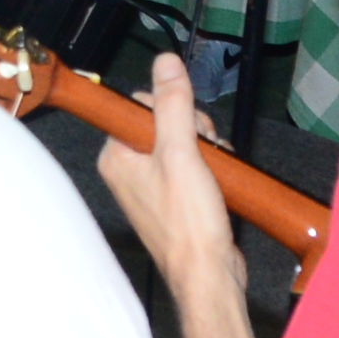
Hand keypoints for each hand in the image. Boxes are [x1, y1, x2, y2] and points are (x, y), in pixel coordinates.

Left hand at [96, 52, 246, 299]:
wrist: (209, 275)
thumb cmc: (188, 221)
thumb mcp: (181, 152)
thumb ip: (173, 105)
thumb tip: (165, 62)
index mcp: (117, 155)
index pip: (139, 106)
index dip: (170, 110)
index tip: (188, 128)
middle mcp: (128, 169)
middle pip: (165, 122)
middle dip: (194, 131)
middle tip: (205, 153)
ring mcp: (151, 186)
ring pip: (183, 143)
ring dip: (207, 149)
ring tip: (215, 170)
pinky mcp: (175, 200)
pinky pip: (193, 165)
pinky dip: (210, 167)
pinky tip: (221, 179)